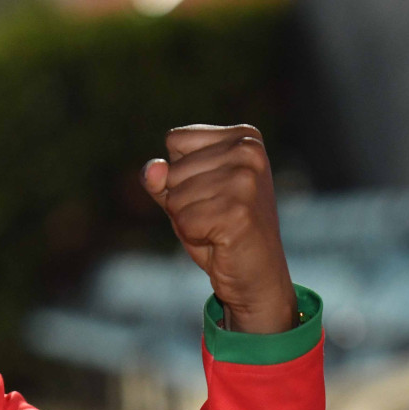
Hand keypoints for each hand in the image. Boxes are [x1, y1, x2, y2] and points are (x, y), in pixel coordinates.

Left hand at [141, 124, 295, 333]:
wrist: (256, 273)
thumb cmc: (220, 228)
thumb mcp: (185, 194)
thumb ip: (161, 177)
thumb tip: (153, 170)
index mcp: (243, 136)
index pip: (175, 139)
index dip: (179, 172)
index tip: (210, 191)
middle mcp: (249, 151)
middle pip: (171, 170)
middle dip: (182, 199)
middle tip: (215, 214)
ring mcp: (246, 181)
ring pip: (175, 197)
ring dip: (187, 219)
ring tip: (218, 226)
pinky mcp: (238, 212)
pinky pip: (184, 221)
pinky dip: (193, 236)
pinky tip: (220, 239)